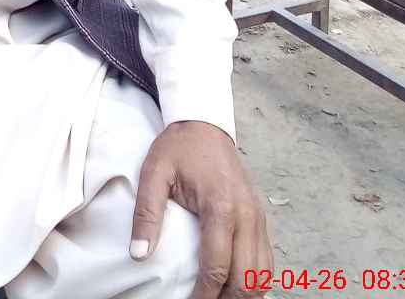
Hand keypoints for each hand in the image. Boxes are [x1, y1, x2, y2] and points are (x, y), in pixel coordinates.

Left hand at [129, 120, 272, 297]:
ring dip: (244, 293)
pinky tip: (237, 287)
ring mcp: (257, 216)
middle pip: (247, 277)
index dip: (204, 295)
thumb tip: (138, 254)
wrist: (204, 123)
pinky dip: (255, 279)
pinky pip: (266, 260)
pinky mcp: (260, 216)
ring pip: (262, 273)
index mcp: (221, 205)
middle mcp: (246, 214)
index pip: (217, 266)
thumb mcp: (154, 173)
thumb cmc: (178, 148)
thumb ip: (146, 213)